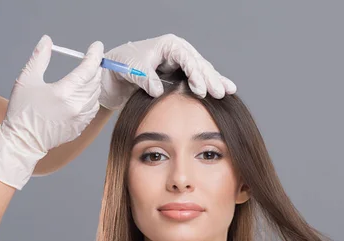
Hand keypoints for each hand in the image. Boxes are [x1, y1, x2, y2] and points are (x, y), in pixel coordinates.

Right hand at [0, 35, 103, 189]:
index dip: (95, 55)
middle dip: (95, 67)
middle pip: (95, 80)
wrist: (24, 140)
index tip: (97, 46)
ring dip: (94, 82)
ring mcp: (82, 117)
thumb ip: (39, 58)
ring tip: (86, 74)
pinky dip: (92, 96)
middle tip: (91, 58)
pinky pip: (94, 107)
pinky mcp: (83, 126)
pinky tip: (83, 93)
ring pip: (96, 94)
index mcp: (64, 92)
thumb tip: (47, 41)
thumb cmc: (23, 111)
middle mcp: (77, 105)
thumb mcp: (27, 80)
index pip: (88, 69)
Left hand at [99, 34, 236, 109]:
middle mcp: (179, 51)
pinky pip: (199, 78)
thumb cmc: (123, 64)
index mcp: (169, 45)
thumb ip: (146, 79)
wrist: (115, 72)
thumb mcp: (133, 70)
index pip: (187, 58)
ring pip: (203, 71)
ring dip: (215, 81)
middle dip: (211, 78)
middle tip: (220, 92)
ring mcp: (182, 63)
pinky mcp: (182, 74)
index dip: (195, 73)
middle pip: (199, 64)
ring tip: (228, 91)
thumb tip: (158, 90)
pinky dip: (210, 85)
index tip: (200, 89)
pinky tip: (224, 90)